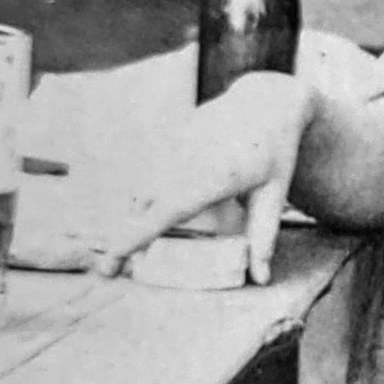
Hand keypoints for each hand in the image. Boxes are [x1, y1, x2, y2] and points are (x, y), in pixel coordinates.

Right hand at [85, 70, 318, 279]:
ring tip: (125, 249)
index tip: (113, 257)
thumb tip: (262, 280)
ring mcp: (175, 144)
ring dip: (131, 218)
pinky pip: (146, 173)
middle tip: (109, 271)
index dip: (137, 235)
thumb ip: (264, 237)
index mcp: (216, 175)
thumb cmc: (275, 153)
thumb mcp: (275, 195)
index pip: (169, 211)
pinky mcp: (169, 137)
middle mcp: (188, 158)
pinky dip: (141, 197)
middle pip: (143, 205)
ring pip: (140, 189)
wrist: (265, 102)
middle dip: (123, 237)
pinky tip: (143, 215)